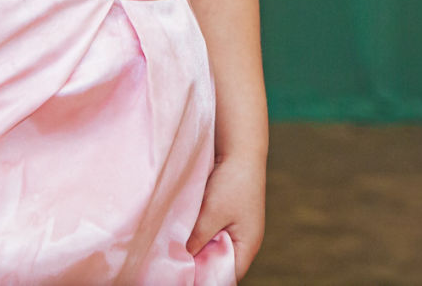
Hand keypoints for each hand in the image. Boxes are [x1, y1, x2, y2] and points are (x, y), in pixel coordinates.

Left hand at [186, 153, 265, 278]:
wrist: (240, 149)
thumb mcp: (211, 214)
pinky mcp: (226, 215)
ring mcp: (235, 228)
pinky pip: (210, 232)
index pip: (226, 276)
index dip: (206, 279)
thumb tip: (182, 259)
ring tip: (174, 249)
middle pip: (218, 264)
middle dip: (198, 264)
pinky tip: (181, 231)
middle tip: (174, 264)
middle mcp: (243, 241)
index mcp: (246, 246)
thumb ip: (197, 239)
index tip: (183, 276)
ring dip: (196, 248)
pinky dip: (197, 234)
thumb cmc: (232, 182)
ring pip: (212, 248)